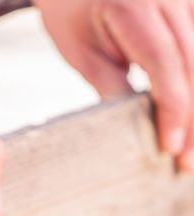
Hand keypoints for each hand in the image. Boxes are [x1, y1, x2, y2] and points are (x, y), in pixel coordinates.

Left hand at [35, 0, 193, 168]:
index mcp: (136, 8)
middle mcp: (171, 0)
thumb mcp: (80, 50)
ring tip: (192, 151)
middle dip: (193, 118)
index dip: (173, 109)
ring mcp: (186, 2)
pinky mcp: (190, 9)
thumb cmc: (71, 11)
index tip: (170, 146)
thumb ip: (108, 82)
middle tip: (186, 163)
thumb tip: (135, 124)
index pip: (166, 65)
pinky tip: (192, 121)